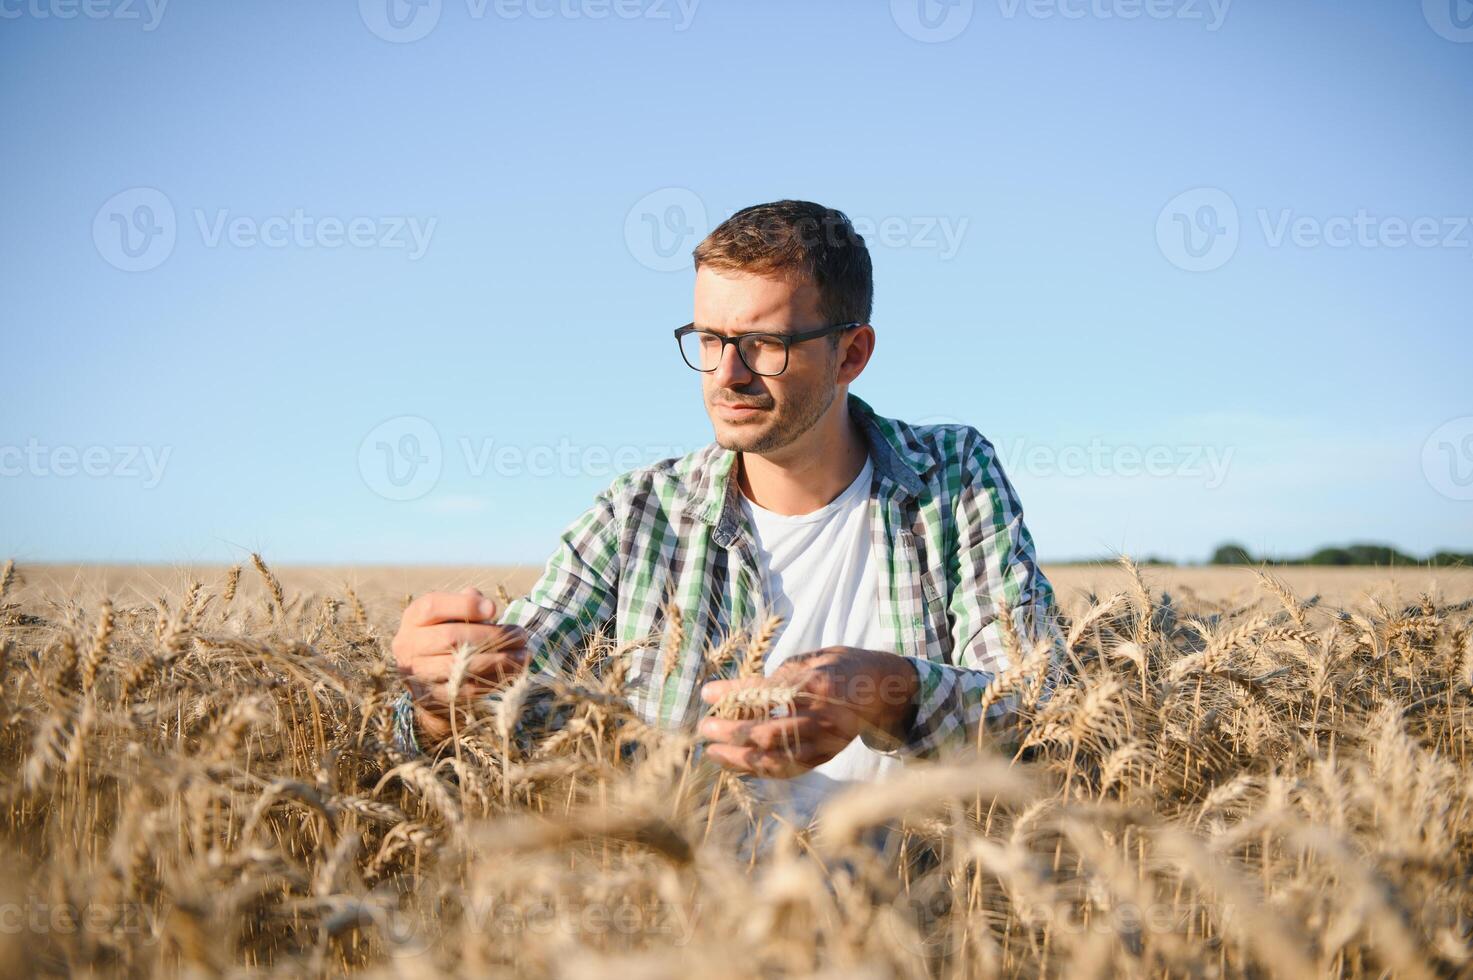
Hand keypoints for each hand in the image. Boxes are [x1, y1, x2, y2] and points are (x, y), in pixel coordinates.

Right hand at [391, 587, 529, 743]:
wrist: (424, 676)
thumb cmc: (444, 633)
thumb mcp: (449, 613)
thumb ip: (465, 603)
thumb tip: (486, 607)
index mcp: (413, 618)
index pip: (433, 606)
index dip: (464, 605)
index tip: (494, 609)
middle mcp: (409, 645)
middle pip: (450, 638)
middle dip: (491, 636)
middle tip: (520, 635)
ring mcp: (418, 674)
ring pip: (459, 667)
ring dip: (497, 661)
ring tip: (523, 656)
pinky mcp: (431, 698)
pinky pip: (464, 691)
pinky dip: (491, 681)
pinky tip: (512, 674)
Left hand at [696, 647, 918, 777]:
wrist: (884, 690)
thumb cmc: (843, 667)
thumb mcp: (815, 657)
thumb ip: (782, 674)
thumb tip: (743, 690)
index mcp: (820, 684)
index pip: (767, 692)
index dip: (734, 693)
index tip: (706, 693)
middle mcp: (824, 717)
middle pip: (770, 731)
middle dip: (732, 732)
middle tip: (705, 727)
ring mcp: (827, 742)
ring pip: (778, 758)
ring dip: (740, 758)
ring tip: (713, 752)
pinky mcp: (826, 757)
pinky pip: (789, 769)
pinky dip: (760, 770)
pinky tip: (736, 764)